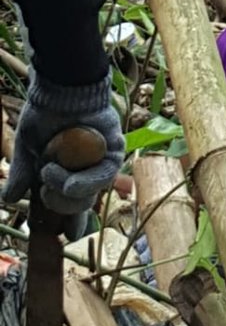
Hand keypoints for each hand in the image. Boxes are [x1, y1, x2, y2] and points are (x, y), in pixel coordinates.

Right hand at [4, 71, 123, 218]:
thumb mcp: (27, 148)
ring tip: (49, 173)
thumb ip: (21, 174)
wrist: (59, 88)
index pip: (72, 211)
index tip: (59, 237)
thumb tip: (9, 200)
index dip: (67, 226)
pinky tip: (67, 180)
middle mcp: (88, 172)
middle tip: (44, 190)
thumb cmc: (44, 115)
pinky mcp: (114, 149)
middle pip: (80, 209)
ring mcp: (103, 162)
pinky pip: (104, 175)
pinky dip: (83, 183)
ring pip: (89, 196)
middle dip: (59, 208)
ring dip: (65, 193)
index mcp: (68, 176)